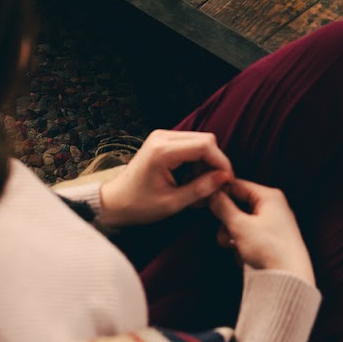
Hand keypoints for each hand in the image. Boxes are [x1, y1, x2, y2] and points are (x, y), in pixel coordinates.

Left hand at [97, 129, 233, 227]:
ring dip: (205, 162)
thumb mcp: (173, 203)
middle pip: (206, 140)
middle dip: (214, 162)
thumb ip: (200, 189)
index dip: (221, 162)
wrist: (115, 201)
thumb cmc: (139, 205)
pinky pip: (190, 144)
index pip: (205, 146)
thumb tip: (224, 178)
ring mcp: (162, 136)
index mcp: (163, 151)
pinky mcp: (163, 140)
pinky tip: (189, 179)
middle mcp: (163, 136)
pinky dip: (196, 161)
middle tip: (214, 185)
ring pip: (200, 141)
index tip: (227, 181)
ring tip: (198, 186)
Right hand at [209, 179, 314, 285]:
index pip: (237, 185)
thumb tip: (211, 194)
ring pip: (241, 224)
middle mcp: (273, 207)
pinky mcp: (271, 241)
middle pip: (238, 206)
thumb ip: (223, 208)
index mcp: (269, 196)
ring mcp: (272, 225)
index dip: (219, 193)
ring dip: (233, 237)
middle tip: (227, 235)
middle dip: (227, 223)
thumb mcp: (240, 226)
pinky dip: (243, 247)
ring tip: (237, 248)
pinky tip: (247, 258)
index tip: (204, 202)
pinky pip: (249, 238)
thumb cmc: (270, 249)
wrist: (291, 280)